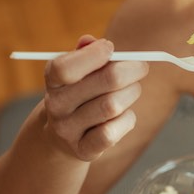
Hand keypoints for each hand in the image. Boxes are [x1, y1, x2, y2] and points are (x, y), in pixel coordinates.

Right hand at [42, 35, 148, 160]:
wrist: (61, 136)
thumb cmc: (78, 93)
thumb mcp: (77, 71)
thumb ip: (85, 53)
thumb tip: (92, 42)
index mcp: (53, 80)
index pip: (65, 67)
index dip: (94, 54)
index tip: (111, 48)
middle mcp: (56, 105)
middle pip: (107, 81)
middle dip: (131, 70)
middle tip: (141, 68)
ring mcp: (68, 130)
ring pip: (113, 106)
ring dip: (132, 93)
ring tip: (132, 90)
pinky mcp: (83, 150)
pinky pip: (112, 133)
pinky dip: (127, 120)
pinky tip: (125, 115)